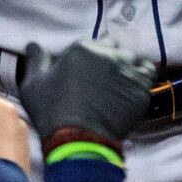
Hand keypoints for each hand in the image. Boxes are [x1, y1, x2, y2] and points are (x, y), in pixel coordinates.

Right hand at [17, 39, 156, 153]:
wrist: (78, 139)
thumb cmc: (52, 112)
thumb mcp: (33, 83)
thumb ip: (35, 60)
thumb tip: (33, 45)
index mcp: (82, 49)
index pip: (96, 42)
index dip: (93, 55)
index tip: (89, 69)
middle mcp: (107, 55)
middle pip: (117, 48)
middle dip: (112, 58)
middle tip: (105, 76)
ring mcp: (126, 72)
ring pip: (134, 60)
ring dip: (129, 67)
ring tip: (121, 82)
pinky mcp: (140, 90)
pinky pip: (148, 76)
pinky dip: (142, 79)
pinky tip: (132, 90)